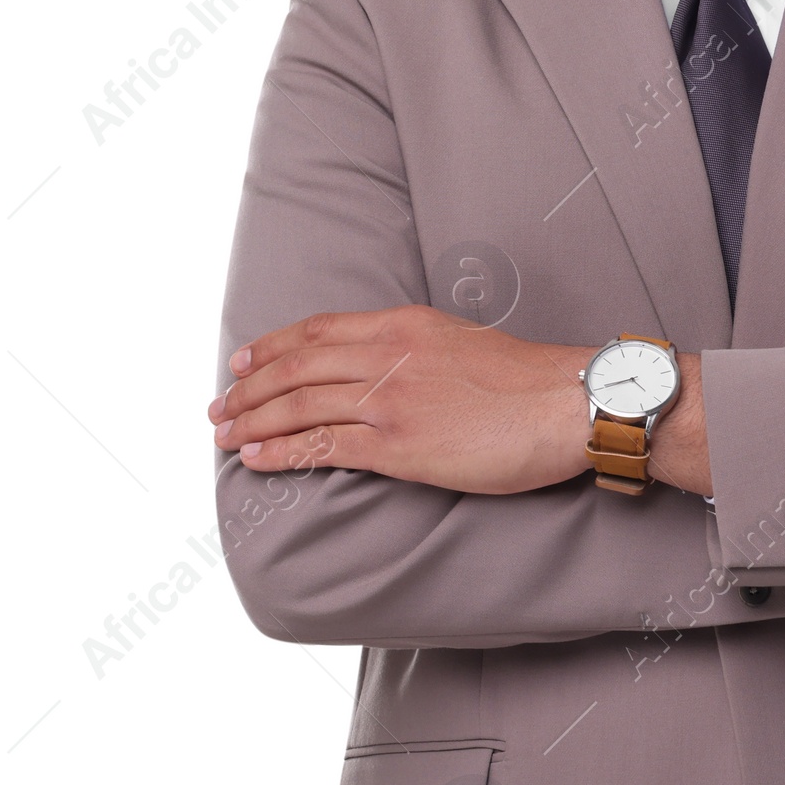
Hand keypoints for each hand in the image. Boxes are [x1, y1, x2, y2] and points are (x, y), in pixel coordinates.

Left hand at [208, 306, 599, 492]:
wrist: (565, 401)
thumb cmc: (526, 379)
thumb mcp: (462, 340)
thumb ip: (418, 348)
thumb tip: (388, 366)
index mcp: (404, 324)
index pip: (318, 330)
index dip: (272, 346)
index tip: (242, 362)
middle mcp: (389, 355)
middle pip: (297, 367)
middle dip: (248, 389)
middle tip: (218, 408)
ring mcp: (391, 400)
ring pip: (300, 405)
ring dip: (253, 421)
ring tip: (223, 436)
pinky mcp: (400, 445)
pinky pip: (323, 446)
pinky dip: (281, 452)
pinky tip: (256, 459)